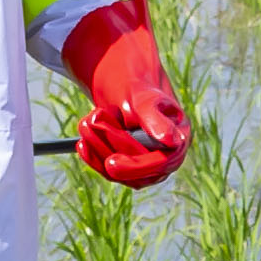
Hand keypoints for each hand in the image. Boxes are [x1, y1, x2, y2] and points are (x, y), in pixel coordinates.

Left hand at [63, 0, 193, 189]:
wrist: (124, 87)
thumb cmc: (137, 88)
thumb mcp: (144, 99)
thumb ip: (155, 119)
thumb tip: (172, 142)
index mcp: (179, 140)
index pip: (161, 163)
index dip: (136, 166)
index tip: (111, 163)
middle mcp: (166, 158)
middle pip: (137, 172)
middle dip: (109, 148)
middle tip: (89, 121)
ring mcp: (147, 165)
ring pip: (120, 173)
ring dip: (98, 149)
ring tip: (85, 121)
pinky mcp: (128, 167)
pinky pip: (108, 170)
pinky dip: (93, 157)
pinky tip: (81, 143)